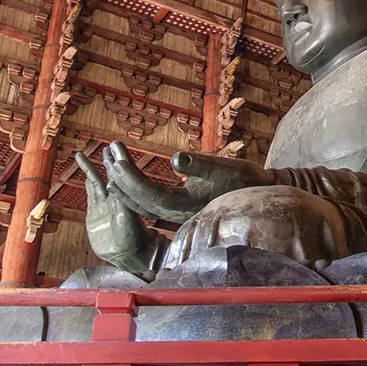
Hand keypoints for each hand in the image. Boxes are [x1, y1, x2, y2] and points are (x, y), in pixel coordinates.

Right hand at [76, 151, 155, 271]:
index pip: (121, 175)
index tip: (115, 147)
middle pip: (110, 174)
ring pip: (96, 181)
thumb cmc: (132, 241)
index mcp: (125, 198)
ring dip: (92, 168)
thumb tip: (119, 201)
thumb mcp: (129, 225)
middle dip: (107, 160)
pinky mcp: (94, 213)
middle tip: (106, 145)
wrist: (123, 255)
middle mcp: (115, 198)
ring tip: (83, 155)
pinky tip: (86, 175)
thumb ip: (123, 213)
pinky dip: (88, 183)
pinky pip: (91, 194)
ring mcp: (104, 205)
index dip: (119, 161)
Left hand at [98, 142, 272, 223]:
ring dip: (125, 181)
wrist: (259, 191)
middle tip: (107, 153)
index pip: (149, 193)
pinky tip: (126, 174)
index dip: (131, 177)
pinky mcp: (178, 206)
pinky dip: (135, 186)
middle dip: (122, 176)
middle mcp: (176, 212)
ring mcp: (176, 211)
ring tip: (111, 160)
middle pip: (140, 198)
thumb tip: (176, 158)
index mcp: (185, 205)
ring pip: (142, 200)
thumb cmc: (243, 178)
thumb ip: (200, 164)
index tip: (116, 159)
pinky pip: (149, 198)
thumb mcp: (224, 166)